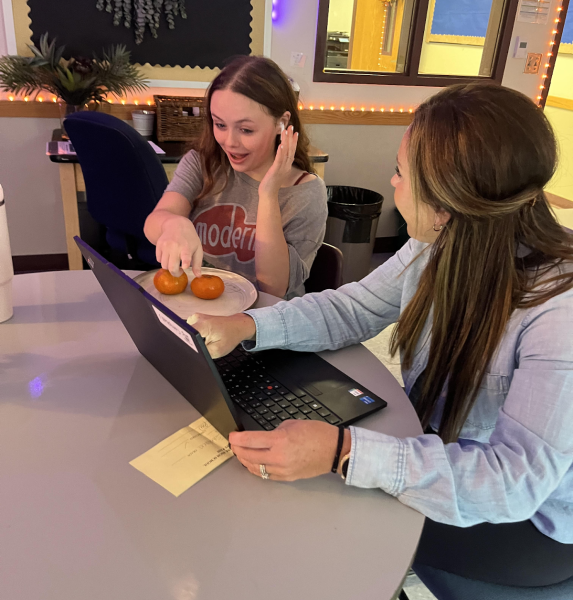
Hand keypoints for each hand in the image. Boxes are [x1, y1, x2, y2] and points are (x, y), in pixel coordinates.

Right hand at [155, 215, 202, 276]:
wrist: (176, 224)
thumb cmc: (190, 239)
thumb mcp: (197, 249)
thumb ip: (198, 263)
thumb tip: (197, 276)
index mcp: (186, 247)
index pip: (185, 256)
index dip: (185, 262)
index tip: (185, 266)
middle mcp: (175, 246)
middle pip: (171, 267)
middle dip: (175, 273)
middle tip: (179, 271)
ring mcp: (165, 246)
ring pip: (164, 265)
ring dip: (169, 267)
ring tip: (175, 262)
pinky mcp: (158, 245)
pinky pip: (158, 259)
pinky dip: (163, 261)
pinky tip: (169, 256)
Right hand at [188, 312, 255, 358]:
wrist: (237, 326)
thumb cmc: (230, 336)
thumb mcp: (218, 350)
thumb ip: (203, 353)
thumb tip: (191, 353)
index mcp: (202, 325)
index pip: (184, 334)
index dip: (184, 344)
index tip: (186, 349)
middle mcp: (197, 319)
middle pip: (185, 334)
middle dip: (191, 343)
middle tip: (204, 346)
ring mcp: (196, 317)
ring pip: (187, 333)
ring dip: (194, 340)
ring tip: (206, 341)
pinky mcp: (196, 319)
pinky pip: (191, 330)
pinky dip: (196, 336)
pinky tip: (205, 337)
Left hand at [229, 420, 343, 480]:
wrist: (333, 450)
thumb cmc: (316, 434)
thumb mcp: (291, 424)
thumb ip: (274, 431)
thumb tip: (263, 438)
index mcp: (280, 440)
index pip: (251, 440)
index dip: (237, 439)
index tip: (231, 436)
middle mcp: (279, 457)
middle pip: (249, 456)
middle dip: (238, 450)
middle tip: (234, 445)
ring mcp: (283, 469)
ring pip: (255, 468)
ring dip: (245, 461)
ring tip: (241, 454)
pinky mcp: (287, 477)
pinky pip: (266, 475)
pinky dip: (257, 469)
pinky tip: (254, 464)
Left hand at [259, 126, 298, 197]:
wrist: (268, 193)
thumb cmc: (271, 183)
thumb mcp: (276, 171)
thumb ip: (279, 164)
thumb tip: (279, 157)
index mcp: (287, 166)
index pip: (292, 151)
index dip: (294, 142)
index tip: (295, 132)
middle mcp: (286, 166)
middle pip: (290, 150)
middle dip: (291, 138)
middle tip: (291, 127)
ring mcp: (282, 168)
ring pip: (286, 153)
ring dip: (286, 141)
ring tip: (286, 131)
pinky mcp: (276, 170)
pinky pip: (279, 159)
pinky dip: (281, 152)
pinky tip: (281, 144)